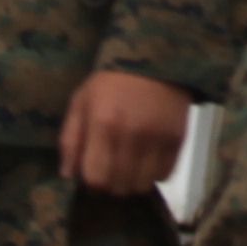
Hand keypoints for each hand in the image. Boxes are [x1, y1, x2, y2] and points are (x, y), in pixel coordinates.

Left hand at [61, 70, 190, 194]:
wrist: (155, 59)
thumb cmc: (111, 81)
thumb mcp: (81, 101)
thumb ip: (70, 139)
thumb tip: (68, 175)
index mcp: (103, 124)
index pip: (96, 178)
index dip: (91, 183)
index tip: (92, 173)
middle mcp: (131, 135)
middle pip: (119, 186)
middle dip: (111, 185)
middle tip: (110, 171)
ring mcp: (157, 139)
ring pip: (142, 185)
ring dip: (132, 182)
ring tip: (129, 168)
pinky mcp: (178, 140)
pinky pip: (165, 175)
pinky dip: (153, 174)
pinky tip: (147, 160)